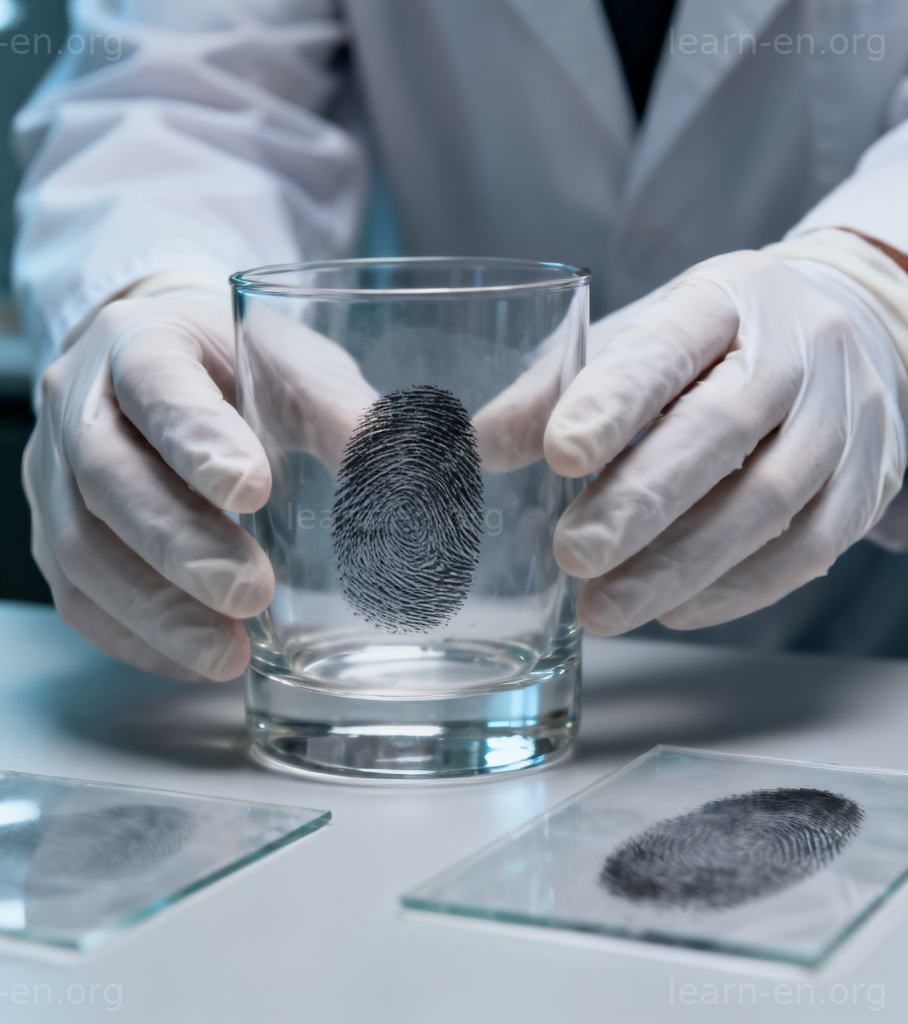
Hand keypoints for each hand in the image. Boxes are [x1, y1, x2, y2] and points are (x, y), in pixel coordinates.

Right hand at [24, 279, 374, 680]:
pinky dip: (137, 636)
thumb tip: (405, 468)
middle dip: (179, 543)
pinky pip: (78, 597)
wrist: (163, 375)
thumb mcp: (293, 367)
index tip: (254, 491)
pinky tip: (195, 656)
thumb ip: (341, 411)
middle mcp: (79, 404)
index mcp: (141, 341)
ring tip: (226, 650)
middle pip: (106, 477)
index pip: (154, 385)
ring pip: (79, 548)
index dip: (196, 441)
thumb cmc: (237, 369)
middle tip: (250, 591)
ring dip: (155, 609)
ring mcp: (53, 474)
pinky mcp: (55, 534)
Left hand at [545, 248, 907, 633]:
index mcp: (722, 301)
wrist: (846, 330)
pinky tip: (673, 609)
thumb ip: (555, 389)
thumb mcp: (634, 339)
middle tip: (573, 556)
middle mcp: (796, 352)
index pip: (669, 345)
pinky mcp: (865, 482)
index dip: (615, 400)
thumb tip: (478, 445)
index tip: (558, 454)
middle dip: (642, 502)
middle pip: (725, 428)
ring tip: (603, 608)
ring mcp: (843, 419)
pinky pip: (809, 547)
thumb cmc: (709, 344)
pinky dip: (737, 588)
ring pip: (770, 500)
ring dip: (681, 565)